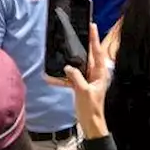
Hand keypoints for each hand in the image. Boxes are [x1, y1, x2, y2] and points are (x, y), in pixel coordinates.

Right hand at [66, 24, 110, 139]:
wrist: (90, 123)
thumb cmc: (91, 108)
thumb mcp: (84, 91)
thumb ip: (76, 77)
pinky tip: (50, 78)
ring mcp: (87, 79)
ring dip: (68, 62)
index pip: (98, 53)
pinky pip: (69, 78)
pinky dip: (61, 78)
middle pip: (87, 56)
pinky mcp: (79, 85)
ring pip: (76, 66)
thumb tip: (68, 67)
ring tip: (60, 51)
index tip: (93, 26)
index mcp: (100, 74)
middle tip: (76, 32)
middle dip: (81, 45)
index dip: (95, 39)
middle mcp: (94, 74)